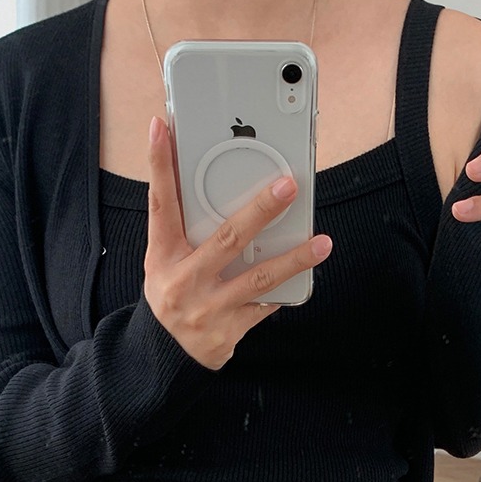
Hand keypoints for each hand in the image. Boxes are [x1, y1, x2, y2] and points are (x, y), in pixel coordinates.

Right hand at [144, 115, 332, 369]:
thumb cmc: (173, 293)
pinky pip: (265, 305)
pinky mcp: (230, 330)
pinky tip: (305, 274)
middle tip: (288, 185)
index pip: (160, 203)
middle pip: (227, 238)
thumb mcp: (165, 260)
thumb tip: (212, 177)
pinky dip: (285, 287)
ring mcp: (208, 309)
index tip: (162, 127)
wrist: (167, 354)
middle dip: (260, 210)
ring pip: (258, 278)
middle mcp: (183, 282)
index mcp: (163, 256)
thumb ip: (184, 226)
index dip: (158, 164)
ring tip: (322, 242)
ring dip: (294, 259)